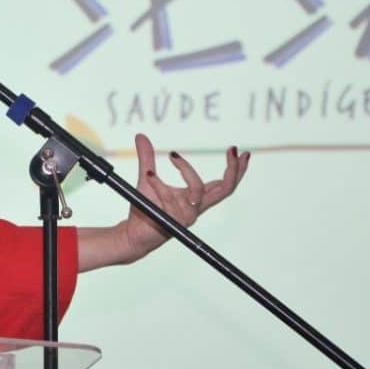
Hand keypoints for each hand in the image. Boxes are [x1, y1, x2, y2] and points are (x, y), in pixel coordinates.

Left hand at [114, 133, 249, 262]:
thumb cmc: (145, 207)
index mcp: (196, 198)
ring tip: (170, 156)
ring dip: (185, 170)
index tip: (236, 149)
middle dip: (233, 169)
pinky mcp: (174, 221)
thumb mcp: (147, 177)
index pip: (224, 184)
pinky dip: (158, 184)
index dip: (236, 169)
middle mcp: (196, 207)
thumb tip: (140, 135)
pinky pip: (169, 198)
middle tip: (234, 150)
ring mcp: (186, 215)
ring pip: (197, 190)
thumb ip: (147, 158)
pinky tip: (148, 175)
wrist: (133, 233)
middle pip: (226, 189)